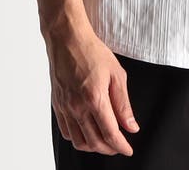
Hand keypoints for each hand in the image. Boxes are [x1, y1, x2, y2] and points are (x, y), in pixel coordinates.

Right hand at [44, 21, 139, 155]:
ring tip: (104, 141)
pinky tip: (86, 132)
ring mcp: (65, 107)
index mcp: (95, 98)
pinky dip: (78, 138)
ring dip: (93, 147)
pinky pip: (66, 132)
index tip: (128, 149)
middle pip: (94, 142)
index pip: (110, 133)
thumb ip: (123, 103)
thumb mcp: (116, 73)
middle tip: (119, 145)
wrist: (67, 39)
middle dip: (109, 149)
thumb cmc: (92, 51)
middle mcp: (77, 107)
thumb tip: (131, 125)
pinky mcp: (57, 105)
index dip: (121, 146)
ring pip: (79, 141)